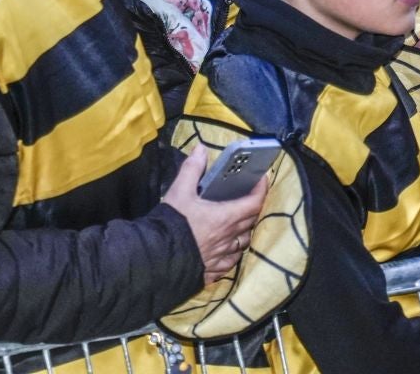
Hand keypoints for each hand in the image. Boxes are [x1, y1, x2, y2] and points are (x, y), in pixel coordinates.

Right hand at [161, 147, 268, 284]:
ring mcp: (222, 256)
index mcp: (226, 217)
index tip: (262, 179)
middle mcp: (229, 238)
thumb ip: (192, 169)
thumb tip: (201, 148)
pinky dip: (233, 253)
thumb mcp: (180, 191)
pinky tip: (227, 250)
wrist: (158, 258)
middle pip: (251, 222)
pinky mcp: (213, 270)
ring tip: (237, 224)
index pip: (255, 202)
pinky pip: (230, 262)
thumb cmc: (174, 223)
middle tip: (247, 197)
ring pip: (243, 243)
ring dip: (244, 232)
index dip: (262, 190)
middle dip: (253, 208)